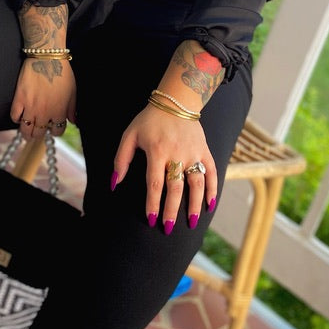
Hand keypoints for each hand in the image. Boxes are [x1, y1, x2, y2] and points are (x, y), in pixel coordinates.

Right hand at [10, 57, 75, 138]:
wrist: (46, 58)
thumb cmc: (62, 72)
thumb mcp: (73, 91)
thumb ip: (72, 109)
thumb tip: (73, 121)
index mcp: (59, 112)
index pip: (57, 131)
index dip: (55, 130)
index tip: (52, 127)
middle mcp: (44, 113)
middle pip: (39, 133)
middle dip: (39, 134)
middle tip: (37, 132)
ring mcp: (30, 107)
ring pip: (26, 129)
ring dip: (26, 133)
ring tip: (27, 132)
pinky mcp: (19, 99)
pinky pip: (14, 116)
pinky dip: (16, 119)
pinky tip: (20, 116)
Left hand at [113, 105, 216, 232]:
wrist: (176, 100)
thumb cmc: (149, 120)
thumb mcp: (129, 135)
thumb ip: (121, 159)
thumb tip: (114, 183)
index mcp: (157, 151)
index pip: (155, 183)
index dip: (153, 203)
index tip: (151, 219)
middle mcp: (177, 154)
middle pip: (176, 188)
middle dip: (172, 210)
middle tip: (168, 228)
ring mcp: (193, 153)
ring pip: (197, 183)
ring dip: (195, 204)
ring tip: (192, 222)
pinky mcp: (204, 151)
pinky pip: (212, 172)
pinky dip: (213, 189)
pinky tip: (210, 205)